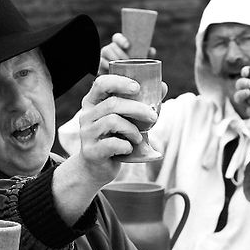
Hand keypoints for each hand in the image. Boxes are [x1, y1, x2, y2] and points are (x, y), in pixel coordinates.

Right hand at [51, 74, 163, 223]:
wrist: (97, 168)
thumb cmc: (115, 138)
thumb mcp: (126, 118)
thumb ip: (141, 103)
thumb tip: (162, 87)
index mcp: (93, 102)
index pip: (101, 84)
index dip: (119, 82)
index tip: (137, 87)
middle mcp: (87, 115)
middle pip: (112, 103)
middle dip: (137, 109)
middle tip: (153, 117)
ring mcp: (87, 133)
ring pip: (113, 121)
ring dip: (132, 129)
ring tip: (138, 137)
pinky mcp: (91, 151)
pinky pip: (112, 144)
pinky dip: (126, 145)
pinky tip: (129, 149)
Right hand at [98, 33, 157, 74]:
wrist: (120, 85)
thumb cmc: (131, 70)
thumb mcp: (138, 62)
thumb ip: (144, 55)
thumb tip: (151, 51)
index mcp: (119, 46)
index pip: (117, 38)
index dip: (121, 39)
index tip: (128, 45)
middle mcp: (110, 50)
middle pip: (111, 46)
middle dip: (120, 53)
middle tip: (127, 61)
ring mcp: (103, 58)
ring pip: (105, 53)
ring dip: (114, 59)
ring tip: (121, 66)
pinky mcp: (99, 67)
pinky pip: (100, 63)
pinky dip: (106, 66)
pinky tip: (112, 70)